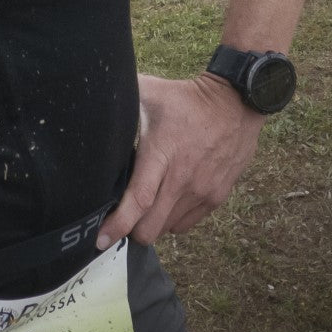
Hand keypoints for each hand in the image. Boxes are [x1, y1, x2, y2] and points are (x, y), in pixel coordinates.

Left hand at [96, 73, 264, 248]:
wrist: (236, 104)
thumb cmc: (186, 98)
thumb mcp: (150, 92)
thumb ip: (121, 98)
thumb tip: (95, 95)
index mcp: (161, 154)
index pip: (138, 200)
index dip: (117, 225)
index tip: (100, 239)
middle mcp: (182, 179)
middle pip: (150, 228)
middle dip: (130, 230)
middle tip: (120, 218)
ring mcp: (202, 191)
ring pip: (167, 230)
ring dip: (152, 224)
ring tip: (145, 204)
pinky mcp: (216, 198)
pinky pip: (186, 224)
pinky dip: (172, 220)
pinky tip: (166, 200)